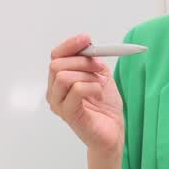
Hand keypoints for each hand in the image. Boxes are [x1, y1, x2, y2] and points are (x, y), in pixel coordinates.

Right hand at [47, 33, 124, 156]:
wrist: (113, 130)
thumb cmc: (105, 106)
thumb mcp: (100, 75)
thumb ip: (91, 59)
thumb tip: (87, 44)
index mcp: (59, 80)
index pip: (56, 55)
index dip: (70, 45)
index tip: (86, 38)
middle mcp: (54, 91)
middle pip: (57, 64)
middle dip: (82, 62)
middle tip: (98, 68)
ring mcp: (59, 104)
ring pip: (63, 76)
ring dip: (86, 75)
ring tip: (98, 84)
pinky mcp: (68, 114)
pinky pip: (76, 89)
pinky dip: (92, 86)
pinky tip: (98, 93)